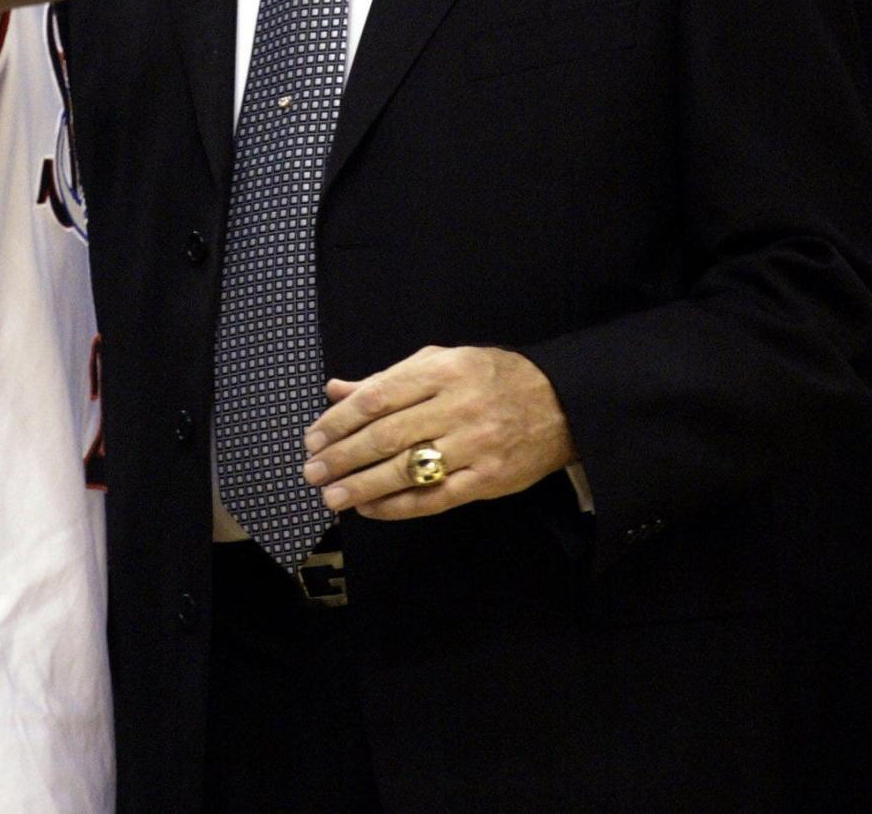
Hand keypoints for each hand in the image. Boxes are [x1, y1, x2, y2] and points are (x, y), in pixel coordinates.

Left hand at [301, 344, 576, 520]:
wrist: (560, 404)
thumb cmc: (492, 378)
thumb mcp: (442, 362)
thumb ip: (389, 378)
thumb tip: (336, 390)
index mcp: (443, 370)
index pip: (378, 397)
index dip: (340, 420)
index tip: (314, 437)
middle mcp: (457, 406)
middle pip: (386, 436)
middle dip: (342, 456)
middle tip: (312, 471)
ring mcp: (474, 446)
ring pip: (406, 470)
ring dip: (361, 486)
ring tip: (331, 496)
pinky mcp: (487, 480)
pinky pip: (433, 498)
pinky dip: (396, 506)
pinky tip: (369, 508)